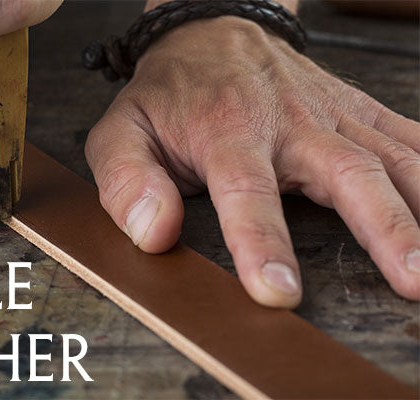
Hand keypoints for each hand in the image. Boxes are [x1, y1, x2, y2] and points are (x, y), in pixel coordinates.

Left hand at [85, 16, 419, 307]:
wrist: (210, 34)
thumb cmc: (167, 95)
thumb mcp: (121, 132)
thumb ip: (128, 181)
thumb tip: (154, 232)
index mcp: (227, 131)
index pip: (245, 191)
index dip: (261, 242)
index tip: (278, 290)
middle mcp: (289, 121)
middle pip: (346, 171)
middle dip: (384, 228)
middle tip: (411, 281)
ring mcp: (330, 113)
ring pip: (390, 157)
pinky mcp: (355, 109)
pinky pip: (408, 136)